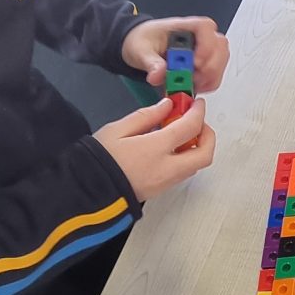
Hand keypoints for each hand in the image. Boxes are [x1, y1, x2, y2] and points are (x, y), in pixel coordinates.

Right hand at [94, 98, 214, 200]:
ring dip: (197, 147)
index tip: (196, 103)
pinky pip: (183, 172)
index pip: (190, 127)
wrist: (87, 191)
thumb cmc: (98, 159)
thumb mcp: (118, 129)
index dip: (198, 112)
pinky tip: (169, 147)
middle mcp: (167, 168)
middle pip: (205, 154)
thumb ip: (146, 116)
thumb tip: (167, 106)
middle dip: (208, 135)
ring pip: (196, 165)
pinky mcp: (161, 190)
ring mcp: (166, 182)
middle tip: (196, 122)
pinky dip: (185, 157)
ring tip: (180, 133)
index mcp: (156, 148)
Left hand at [122, 17, 229, 92]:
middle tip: (192, 79)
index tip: (195, 63)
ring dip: (208, 77)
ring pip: (221, 61)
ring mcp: (206, 49)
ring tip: (188, 83)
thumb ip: (151, 63)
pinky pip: (216, 75)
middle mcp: (200, 36)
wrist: (142, 46)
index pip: (206, 27)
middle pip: (220, 46)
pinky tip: (192, 86)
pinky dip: (206, 84)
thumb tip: (158, 75)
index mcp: (184, 26)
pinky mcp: (207, 63)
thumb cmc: (144, 40)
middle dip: (209, 67)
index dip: (206, 45)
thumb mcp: (142, 51)